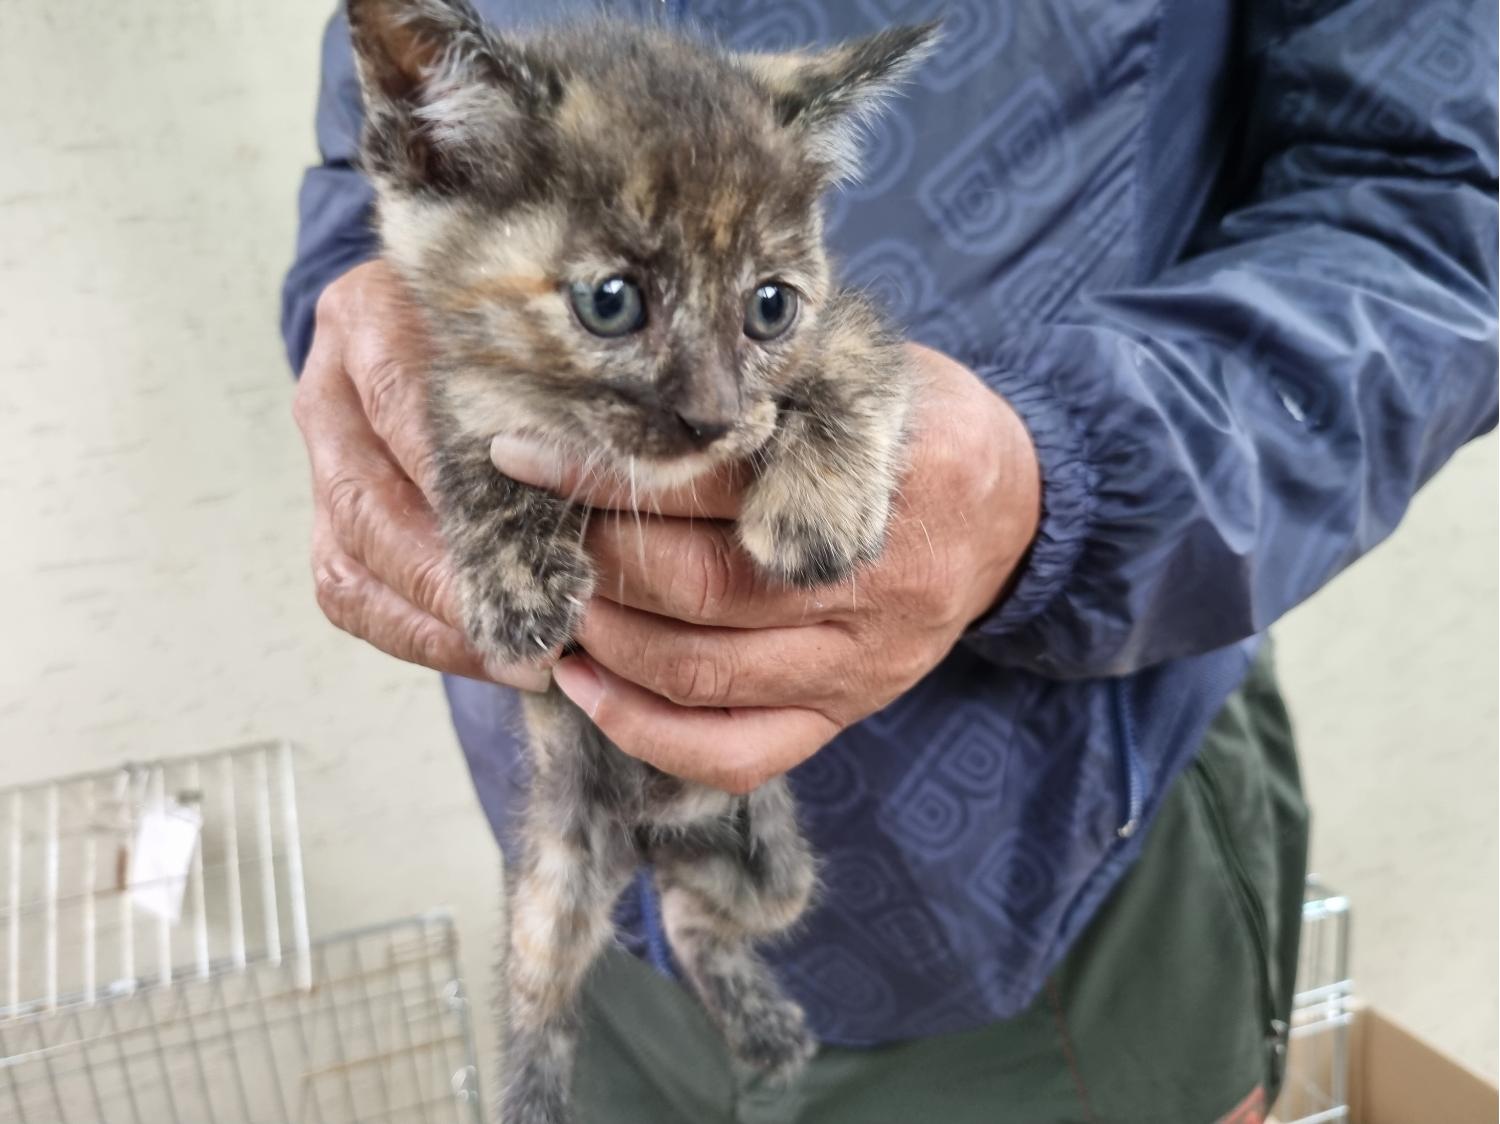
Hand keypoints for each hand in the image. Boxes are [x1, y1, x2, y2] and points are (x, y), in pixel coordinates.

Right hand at [292, 261, 549, 691]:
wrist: (438, 318)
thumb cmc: (508, 330)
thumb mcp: (531, 332)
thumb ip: (554, 387)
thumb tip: (618, 480)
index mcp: (373, 318)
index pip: (405, 403)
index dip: (462, 476)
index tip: (537, 536)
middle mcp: (333, 388)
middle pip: (368, 501)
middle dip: (453, 577)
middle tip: (538, 623)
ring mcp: (321, 457)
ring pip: (351, 558)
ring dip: (439, 621)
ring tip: (524, 655)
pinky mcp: (324, 516)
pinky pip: (350, 596)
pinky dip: (421, 638)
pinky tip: (493, 657)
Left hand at [492, 345, 1039, 791]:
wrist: (1009, 510)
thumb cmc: (915, 426)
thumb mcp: (865, 366)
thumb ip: (775, 372)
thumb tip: (631, 376)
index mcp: (876, 479)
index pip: (710, 484)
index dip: (602, 473)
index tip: (521, 454)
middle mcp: (868, 587)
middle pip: (696, 588)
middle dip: (595, 558)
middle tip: (539, 528)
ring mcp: (858, 666)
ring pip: (702, 673)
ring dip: (605, 638)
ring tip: (559, 593)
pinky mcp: (845, 715)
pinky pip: (736, 754)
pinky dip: (644, 731)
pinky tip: (587, 684)